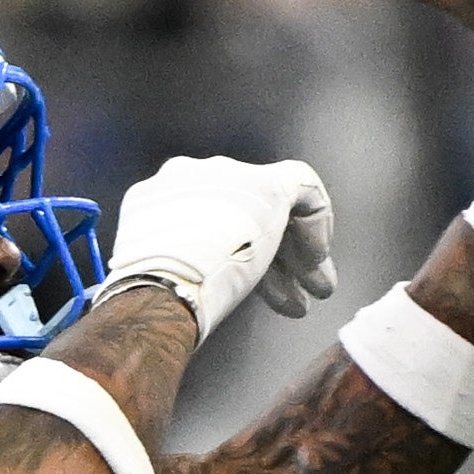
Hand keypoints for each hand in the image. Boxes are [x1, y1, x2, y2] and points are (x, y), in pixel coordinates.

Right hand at [99, 154, 338, 336]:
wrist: (165, 285)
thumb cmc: (157, 297)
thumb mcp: (160, 275)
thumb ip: (183, 266)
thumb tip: (210, 287)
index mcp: (159, 197)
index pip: (209, 219)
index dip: (236, 253)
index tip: (251, 287)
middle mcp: (191, 176)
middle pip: (245, 214)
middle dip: (273, 258)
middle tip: (293, 294)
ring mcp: (227, 177)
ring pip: (274, 208)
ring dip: (296, 254)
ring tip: (315, 292)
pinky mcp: (267, 185)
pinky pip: (303, 192)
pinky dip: (315, 227)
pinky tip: (315, 261)